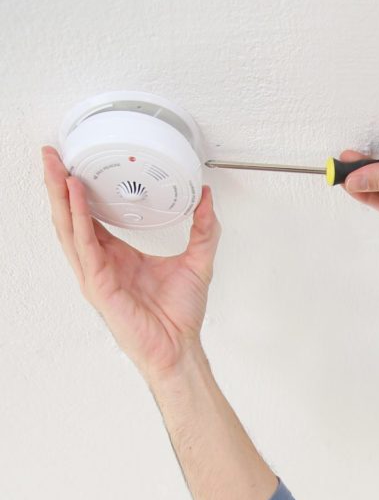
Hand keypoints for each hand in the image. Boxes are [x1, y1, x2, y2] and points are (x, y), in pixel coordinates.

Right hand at [41, 146, 221, 384]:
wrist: (180, 347)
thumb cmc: (180, 314)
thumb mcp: (197, 261)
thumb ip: (203, 229)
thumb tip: (206, 199)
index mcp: (116, 256)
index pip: (90, 217)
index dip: (80, 190)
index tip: (77, 162)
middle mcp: (101, 263)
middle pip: (71, 217)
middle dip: (58, 184)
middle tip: (52, 153)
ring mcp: (96, 274)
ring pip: (69, 228)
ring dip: (60, 196)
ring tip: (55, 166)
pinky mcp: (98, 285)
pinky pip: (84, 246)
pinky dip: (79, 218)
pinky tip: (77, 196)